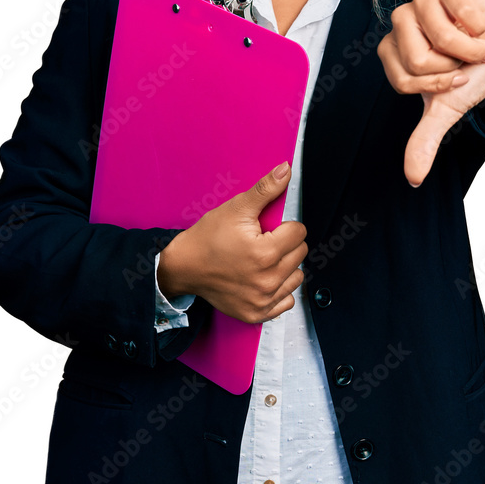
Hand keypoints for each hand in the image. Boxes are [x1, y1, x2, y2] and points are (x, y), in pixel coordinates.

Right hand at [157, 162, 306, 323]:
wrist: (184, 267)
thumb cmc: (208, 237)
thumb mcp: (236, 208)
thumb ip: (265, 190)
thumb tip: (285, 170)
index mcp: (265, 253)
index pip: (299, 232)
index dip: (284, 225)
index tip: (266, 229)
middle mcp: (267, 280)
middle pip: (300, 253)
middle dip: (285, 244)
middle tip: (262, 242)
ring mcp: (262, 300)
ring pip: (296, 276)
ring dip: (285, 267)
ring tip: (263, 260)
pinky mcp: (257, 313)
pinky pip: (286, 301)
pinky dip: (279, 290)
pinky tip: (263, 279)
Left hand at [377, 0, 484, 186]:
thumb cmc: (474, 68)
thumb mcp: (450, 106)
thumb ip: (427, 138)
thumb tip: (412, 178)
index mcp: (393, 53)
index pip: (404, 80)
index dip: (436, 85)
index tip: (455, 79)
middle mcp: (401, 24)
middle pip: (416, 59)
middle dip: (452, 68)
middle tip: (465, 60)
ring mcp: (421, 0)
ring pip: (438, 36)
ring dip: (469, 48)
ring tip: (476, 43)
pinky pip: (456, 10)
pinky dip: (477, 25)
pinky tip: (479, 23)